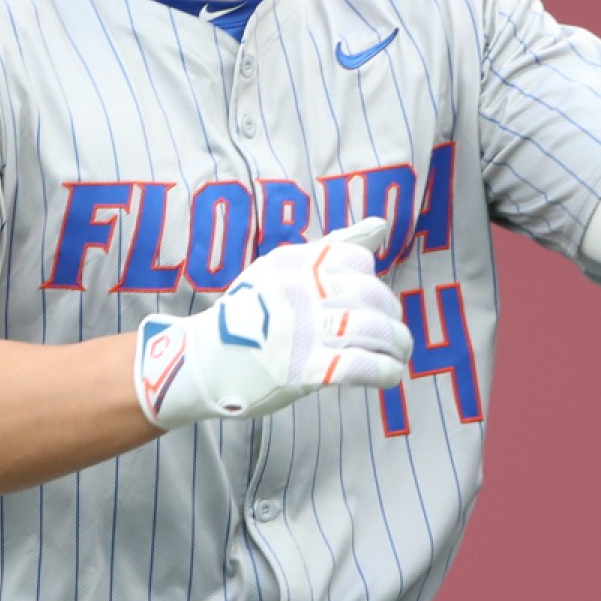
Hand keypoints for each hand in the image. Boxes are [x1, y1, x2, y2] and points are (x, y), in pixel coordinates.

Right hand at [133, 219, 412, 429]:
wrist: (200, 362)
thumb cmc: (249, 314)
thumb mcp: (280, 269)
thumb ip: (332, 246)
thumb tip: (380, 225)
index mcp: (294, 262)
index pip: (358, 261)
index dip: (375, 284)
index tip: (375, 303)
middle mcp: (298, 291)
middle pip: (371, 297)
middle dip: (392, 316)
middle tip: (396, 334)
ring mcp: (300, 330)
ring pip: (372, 331)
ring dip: (397, 345)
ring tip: (400, 356)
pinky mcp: (302, 370)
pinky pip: (361, 366)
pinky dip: (385, 371)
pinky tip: (390, 376)